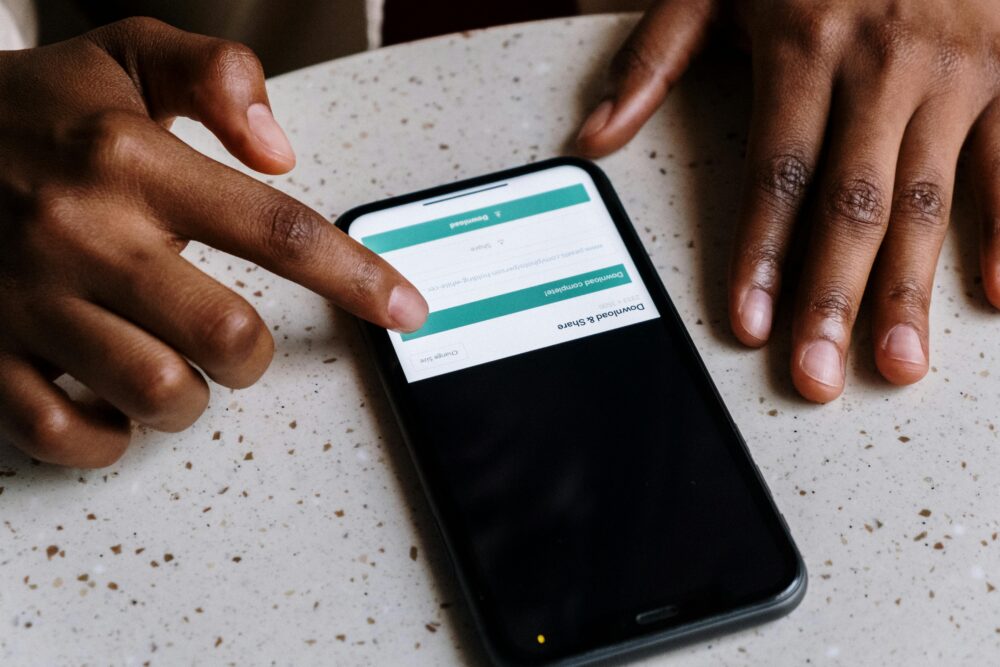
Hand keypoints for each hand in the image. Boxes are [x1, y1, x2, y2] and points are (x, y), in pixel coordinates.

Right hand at [0, 18, 427, 466]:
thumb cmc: (29, 109)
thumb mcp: (123, 55)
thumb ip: (215, 75)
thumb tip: (281, 152)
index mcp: (132, 161)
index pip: (278, 230)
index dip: (357, 276)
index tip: (406, 307)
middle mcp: (84, 233)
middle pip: (228, 335)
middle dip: (254, 354)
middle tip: (238, 340)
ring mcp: (30, 299)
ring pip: (159, 393)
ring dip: (191, 398)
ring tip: (177, 368)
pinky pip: (65, 433)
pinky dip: (110, 438)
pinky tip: (116, 407)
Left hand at [577, 0, 999, 401]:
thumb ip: (654, 55)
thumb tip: (593, 134)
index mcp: (805, 44)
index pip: (778, 173)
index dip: (761, 255)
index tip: (751, 325)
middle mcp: (883, 64)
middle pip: (852, 204)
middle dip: (832, 298)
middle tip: (817, 376)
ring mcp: (957, 68)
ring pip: (929, 198)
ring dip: (911, 288)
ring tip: (896, 363)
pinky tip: (996, 292)